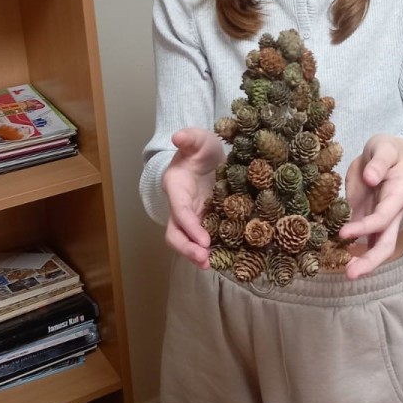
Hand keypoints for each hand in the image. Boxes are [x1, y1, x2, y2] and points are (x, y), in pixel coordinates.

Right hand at [161, 128, 224, 267]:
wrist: (208, 156)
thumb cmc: (201, 149)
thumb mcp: (199, 139)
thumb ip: (190, 137)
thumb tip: (178, 136)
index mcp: (176, 187)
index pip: (179, 210)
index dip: (189, 226)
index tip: (204, 240)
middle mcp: (181, 205)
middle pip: (176, 233)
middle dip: (187, 249)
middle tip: (205, 260)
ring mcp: (193, 216)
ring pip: (188, 241)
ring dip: (197, 255)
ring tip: (212, 266)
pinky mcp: (207, 221)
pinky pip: (206, 239)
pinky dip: (213, 250)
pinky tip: (227, 259)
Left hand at [338, 134, 402, 279]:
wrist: (388, 154)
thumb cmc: (386, 150)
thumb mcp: (384, 148)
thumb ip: (378, 162)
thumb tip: (371, 177)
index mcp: (399, 195)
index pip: (383, 217)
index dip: (365, 227)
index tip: (343, 232)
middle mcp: (393, 213)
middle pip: (387, 243)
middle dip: (370, 260)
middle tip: (350, 274)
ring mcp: (382, 220)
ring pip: (378, 246)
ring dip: (364, 262)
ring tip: (347, 274)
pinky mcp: (368, 220)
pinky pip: (364, 240)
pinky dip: (354, 251)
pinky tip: (339, 259)